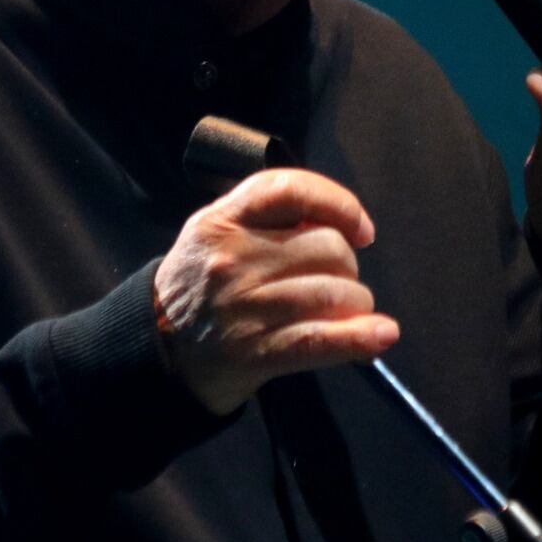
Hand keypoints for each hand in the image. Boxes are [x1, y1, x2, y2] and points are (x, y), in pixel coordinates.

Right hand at [154, 168, 398, 414]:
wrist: (160, 350)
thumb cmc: (200, 287)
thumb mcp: (215, 234)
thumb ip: (267, 219)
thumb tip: (340, 226)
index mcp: (222, 221)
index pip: (291, 189)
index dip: (338, 203)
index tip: (360, 228)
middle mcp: (233, 259)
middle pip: (328, 247)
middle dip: (347, 267)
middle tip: (335, 281)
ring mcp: (245, 306)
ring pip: (334, 293)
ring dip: (355, 305)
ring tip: (346, 312)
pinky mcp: (256, 351)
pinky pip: (322, 340)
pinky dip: (360, 338)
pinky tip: (382, 335)